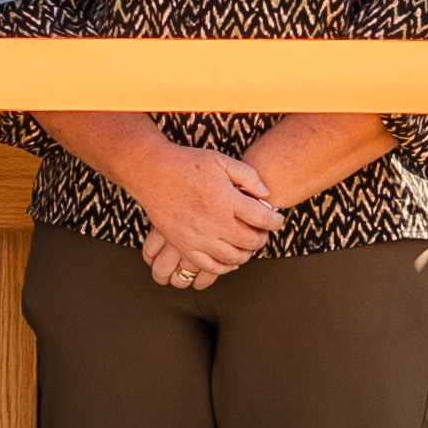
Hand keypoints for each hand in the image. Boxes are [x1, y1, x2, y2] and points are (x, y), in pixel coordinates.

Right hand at [129, 138, 286, 288]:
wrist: (152, 173)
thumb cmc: (186, 164)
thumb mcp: (221, 160)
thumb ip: (248, 176)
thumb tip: (266, 194)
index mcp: (227, 200)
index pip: (263, 219)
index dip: (275, 221)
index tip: (275, 218)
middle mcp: (215, 223)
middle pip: (251, 241)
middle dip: (262, 237)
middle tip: (262, 230)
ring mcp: (199, 238)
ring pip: (234, 258)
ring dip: (246, 253)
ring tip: (246, 243)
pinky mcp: (185, 246)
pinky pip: (211, 267)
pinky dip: (225, 267)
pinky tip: (229, 258)